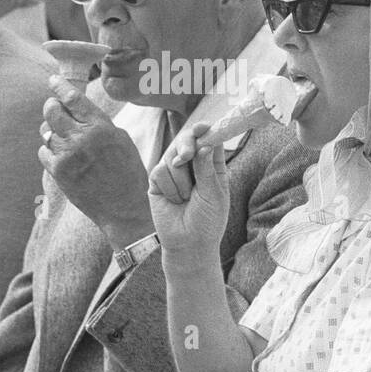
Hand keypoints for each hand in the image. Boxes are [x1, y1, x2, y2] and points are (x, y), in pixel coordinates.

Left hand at [39, 75, 153, 249]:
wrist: (123, 208)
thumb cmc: (128, 173)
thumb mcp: (122, 140)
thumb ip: (100, 123)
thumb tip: (80, 111)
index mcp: (100, 126)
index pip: (73, 98)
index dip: (60, 86)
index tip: (53, 80)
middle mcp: (81, 138)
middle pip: (52, 110)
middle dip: (51, 105)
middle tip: (55, 107)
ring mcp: (66, 155)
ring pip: (45, 131)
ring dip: (51, 129)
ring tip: (63, 136)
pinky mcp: (58, 172)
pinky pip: (43, 151)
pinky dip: (49, 150)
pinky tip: (61, 154)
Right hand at [147, 123, 228, 259]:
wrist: (188, 245)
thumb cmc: (208, 222)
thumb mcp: (214, 195)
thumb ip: (206, 169)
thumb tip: (204, 144)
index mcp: (211, 166)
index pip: (209, 140)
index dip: (206, 131)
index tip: (204, 126)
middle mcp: (192, 165)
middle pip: (186, 141)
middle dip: (186, 145)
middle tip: (187, 154)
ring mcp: (173, 172)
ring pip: (171, 157)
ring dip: (181, 179)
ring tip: (186, 199)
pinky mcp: (157, 182)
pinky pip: (159, 171)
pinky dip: (170, 187)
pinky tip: (175, 201)